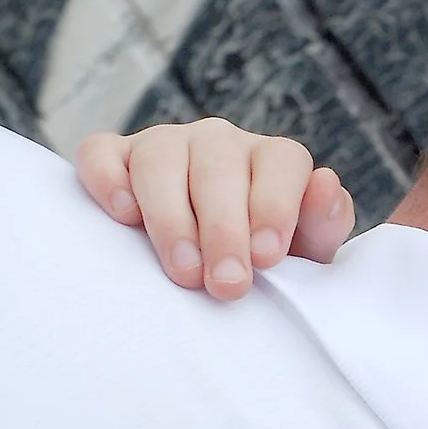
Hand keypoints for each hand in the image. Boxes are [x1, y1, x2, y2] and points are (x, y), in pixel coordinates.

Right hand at [75, 118, 355, 300]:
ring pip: (160, 160)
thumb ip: (322, 223)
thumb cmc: (263, 265)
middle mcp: (219, 143)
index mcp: (273, 160)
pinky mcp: (116, 157)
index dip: (275, 207)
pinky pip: (101, 153)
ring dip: (170, 218)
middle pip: (218, 167)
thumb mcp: (307, 254)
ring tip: (183, 272)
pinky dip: (107, 178)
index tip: (267, 258)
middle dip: (223, 229)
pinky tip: (123, 217)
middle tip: (227, 285)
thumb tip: (326, 185)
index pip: (283, 162)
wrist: (208, 270)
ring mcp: (165, 145)